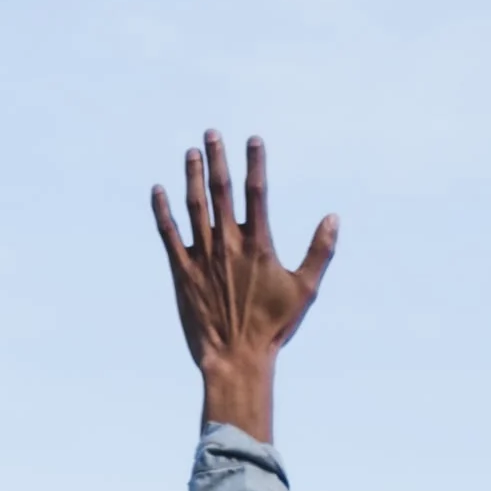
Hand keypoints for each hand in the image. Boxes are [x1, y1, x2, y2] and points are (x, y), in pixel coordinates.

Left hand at [150, 134, 333, 441]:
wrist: (236, 357)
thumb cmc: (274, 326)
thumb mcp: (306, 290)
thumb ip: (320, 251)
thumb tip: (333, 218)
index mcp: (259, 245)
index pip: (257, 193)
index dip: (254, 163)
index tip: (252, 139)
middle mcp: (228, 244)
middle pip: (220, 190)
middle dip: (216, 158)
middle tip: (211, 133)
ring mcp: (201, 255)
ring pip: (193, 205)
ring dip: (191, 176)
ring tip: (191, 152)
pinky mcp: (180, 270)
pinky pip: (168, 232)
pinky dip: (162, 209)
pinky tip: (158, 189)